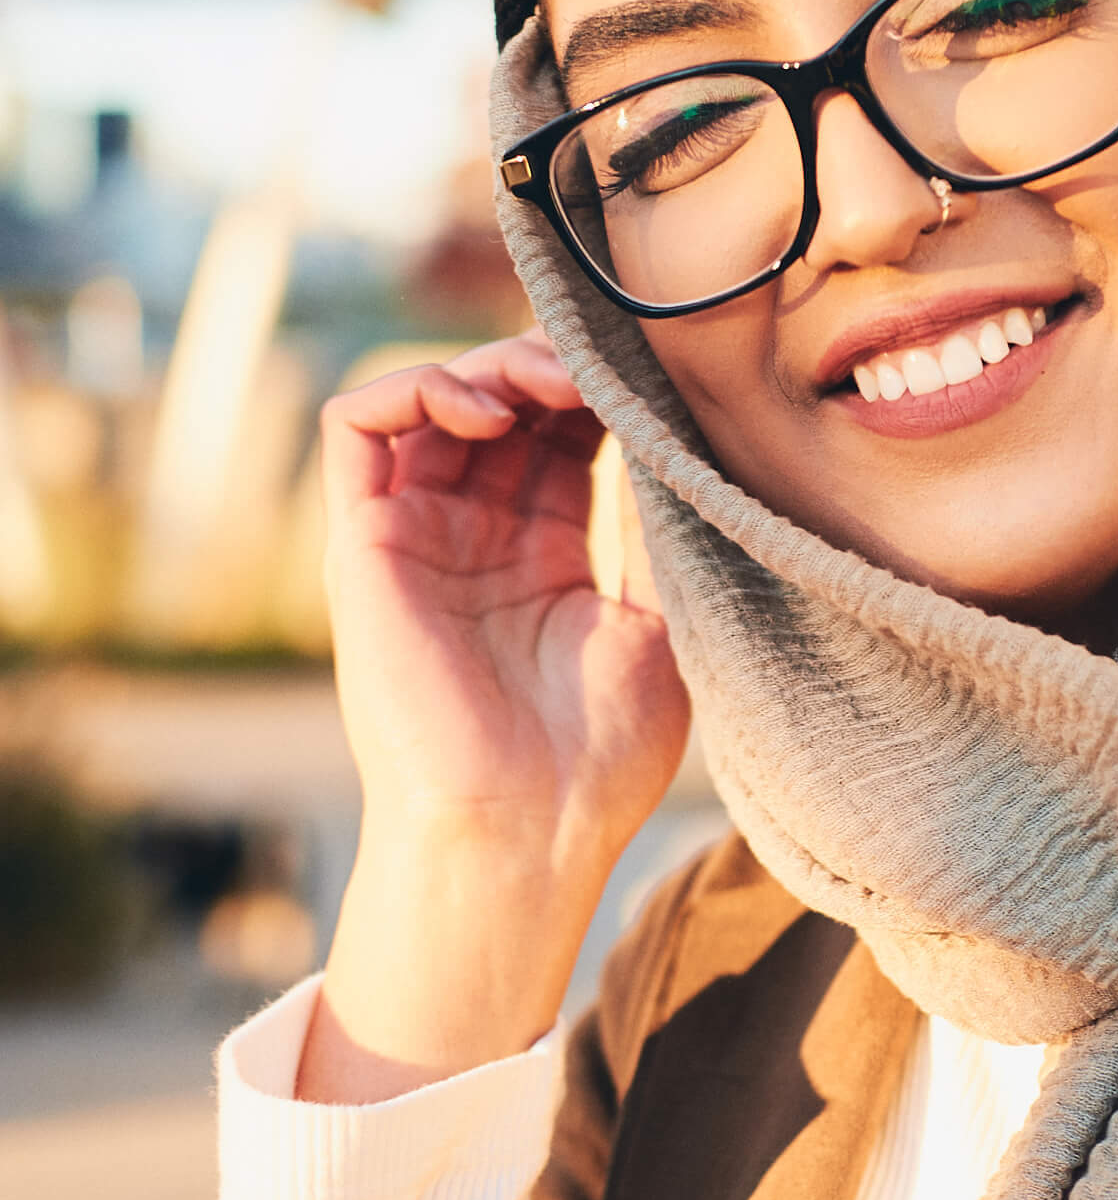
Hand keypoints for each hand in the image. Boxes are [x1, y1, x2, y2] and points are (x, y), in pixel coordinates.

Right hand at [300, 329, 689, 1099]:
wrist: (524, 836)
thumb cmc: (598, 758)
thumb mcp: (657, 620)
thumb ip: (656, 524)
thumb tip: (680, 426)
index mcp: (540, 553)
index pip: (561, 429)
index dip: (597, 386)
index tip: (650, 377)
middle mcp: (471, 537)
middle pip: (501, 400)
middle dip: (550, 364)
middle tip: (599, 370)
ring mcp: (414, 537)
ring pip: (430, 397)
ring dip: (490, 365)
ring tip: (547, 384)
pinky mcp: (363, 545)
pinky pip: (354, 425)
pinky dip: (413, 387)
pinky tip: (485, 408)